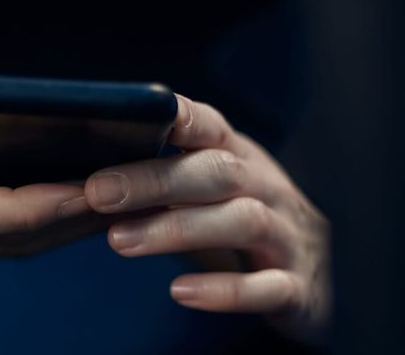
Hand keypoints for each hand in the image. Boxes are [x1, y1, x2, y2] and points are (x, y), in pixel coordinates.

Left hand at [84, 95, 329, 339]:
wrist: (318, 280)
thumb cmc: (240, 225)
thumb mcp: (208, 192)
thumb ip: (162, 181)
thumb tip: (86, 179)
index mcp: (241, 159)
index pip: (211, 127)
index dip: (180, 116)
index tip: (138, 112)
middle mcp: (269, 190)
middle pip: (218, 173)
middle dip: (156, 180)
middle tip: (99, 192)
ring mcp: (289, 237)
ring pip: (241, 222)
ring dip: (177, 229)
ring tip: (120, 240)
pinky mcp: (298, 288)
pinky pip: (267, 287)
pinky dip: (224, 290)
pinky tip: (181, 292)